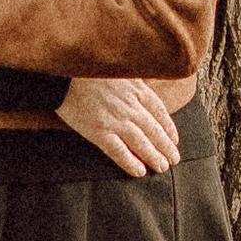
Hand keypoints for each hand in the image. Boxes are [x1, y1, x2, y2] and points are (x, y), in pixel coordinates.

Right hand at [57, 76, 184, 175]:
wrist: (65, 72)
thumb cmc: (90, 68)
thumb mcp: (120, 68)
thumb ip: (134, 80)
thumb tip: (147, 86)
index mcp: (136, 89)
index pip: (159, 111)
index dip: (169, 127)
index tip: (174, 139)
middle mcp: (129, 106)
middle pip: (154, 129)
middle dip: (166, 146)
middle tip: (174, 159)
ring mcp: (115, 119)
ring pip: (141, 142)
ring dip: (154, 156)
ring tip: (162, 167)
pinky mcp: (99, 131)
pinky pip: (118, 150)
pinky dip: (130, 162)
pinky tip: (139, 172)